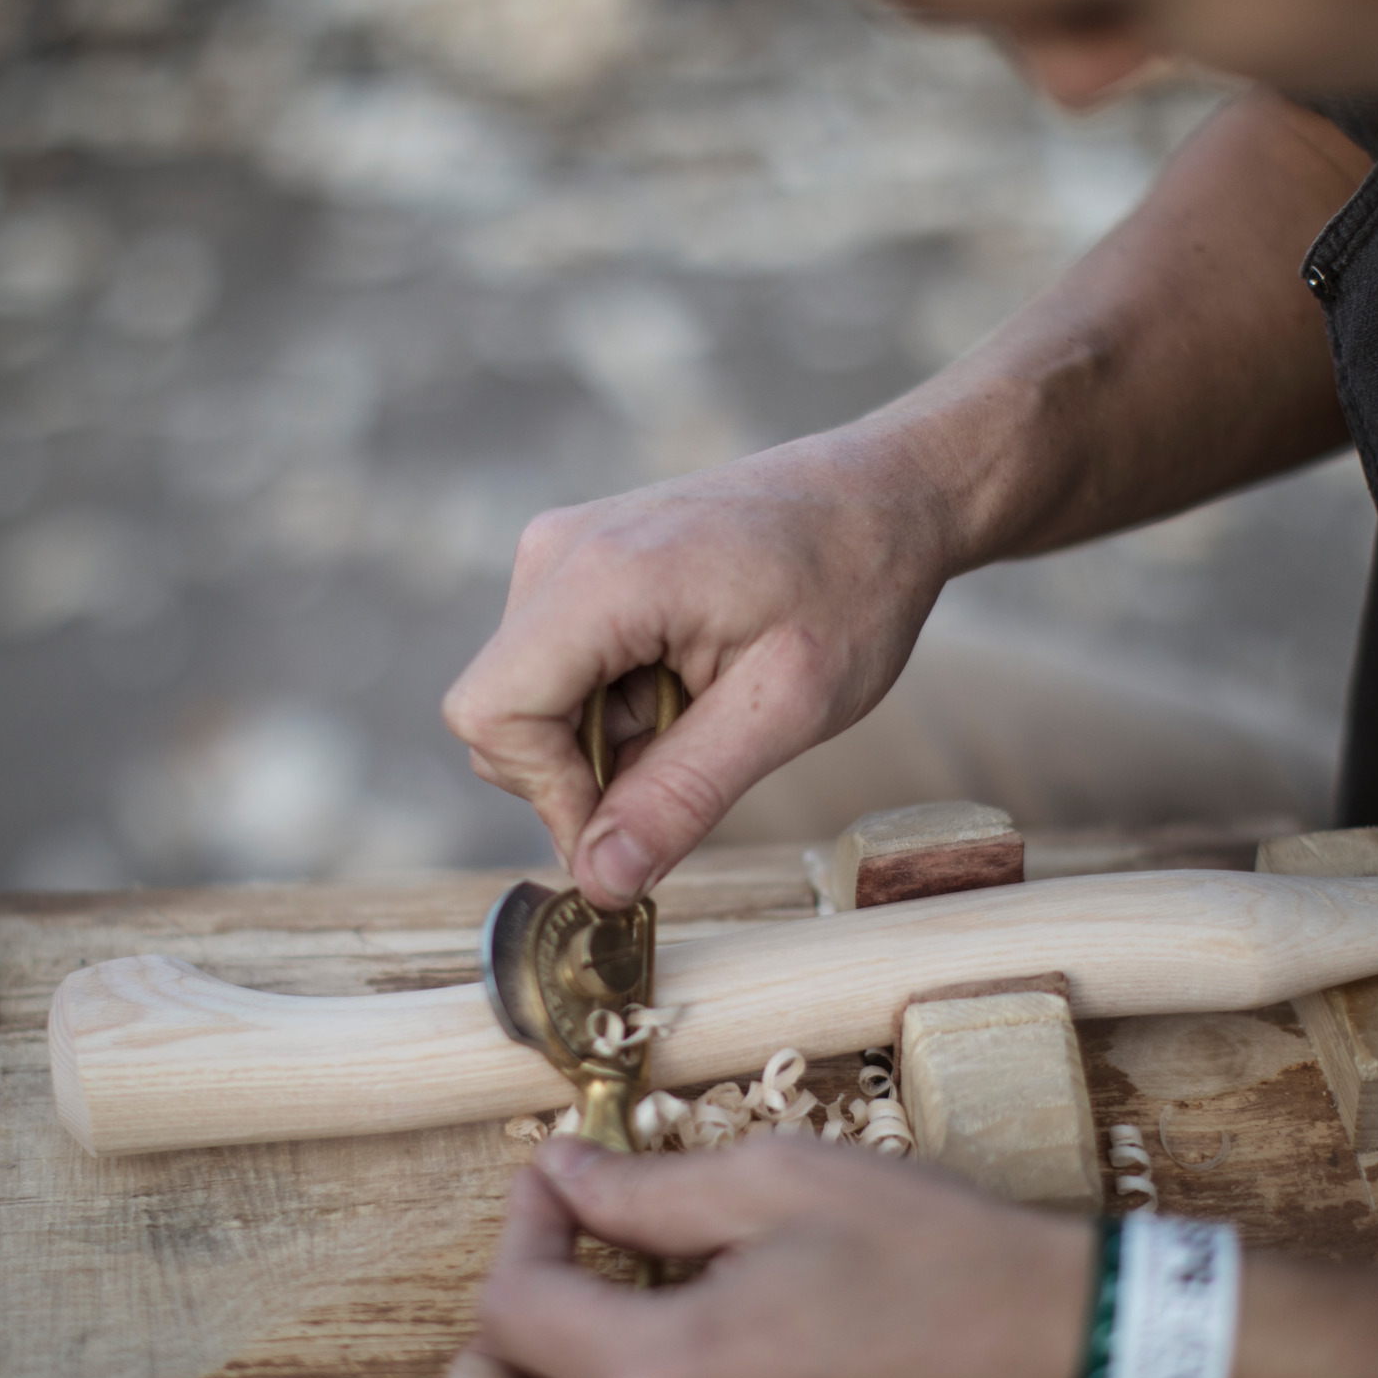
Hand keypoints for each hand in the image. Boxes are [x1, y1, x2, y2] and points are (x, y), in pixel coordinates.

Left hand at [441, 1136, 1096, 1377]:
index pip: (509, 1315)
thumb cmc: (937, 1264)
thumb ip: (645, 1187)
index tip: (564, 1181)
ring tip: (601, 1312)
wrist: (1060, 1367)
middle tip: (547, 1274)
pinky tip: (661, 1357)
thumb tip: (562, 1177)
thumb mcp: (782, 1181)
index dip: (522, 1227)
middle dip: (483, 1353)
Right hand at [442, 431, 954, 907]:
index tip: (636, 826)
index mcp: (600, 578)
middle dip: (586, 770)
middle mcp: (556, 552)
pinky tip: (690, 679)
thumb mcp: (788, 708)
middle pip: (503, 718)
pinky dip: (615, 704)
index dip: (551, 796)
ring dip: (610, 738)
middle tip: (699, 752)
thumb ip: (683, 796)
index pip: (493, 718)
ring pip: (530, 701)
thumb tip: (600, 883)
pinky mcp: (577, 564)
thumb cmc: (854, 583)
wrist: (883, 494)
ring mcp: (561, 552)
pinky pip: (556, 670)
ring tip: (708, 704)